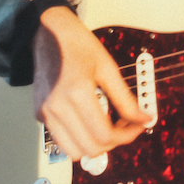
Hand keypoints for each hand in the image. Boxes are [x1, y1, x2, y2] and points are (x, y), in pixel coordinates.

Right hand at [33, 6, 152, 160]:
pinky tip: (89, 118)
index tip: (138, 126)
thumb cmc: (77, 44)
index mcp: (76, 93)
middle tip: (125, 126)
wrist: (47, 31)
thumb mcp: (108, 67)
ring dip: (94, 145)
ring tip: (106, 125)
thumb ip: (126, 98)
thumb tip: (143, 118)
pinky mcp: (39, 114)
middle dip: (113, 142)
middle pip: (90, 149)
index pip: (104, 135)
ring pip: (73, 152)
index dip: (127, 135)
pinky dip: (78, 137)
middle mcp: (56, 107)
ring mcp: (45, 113)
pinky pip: (62, 139)